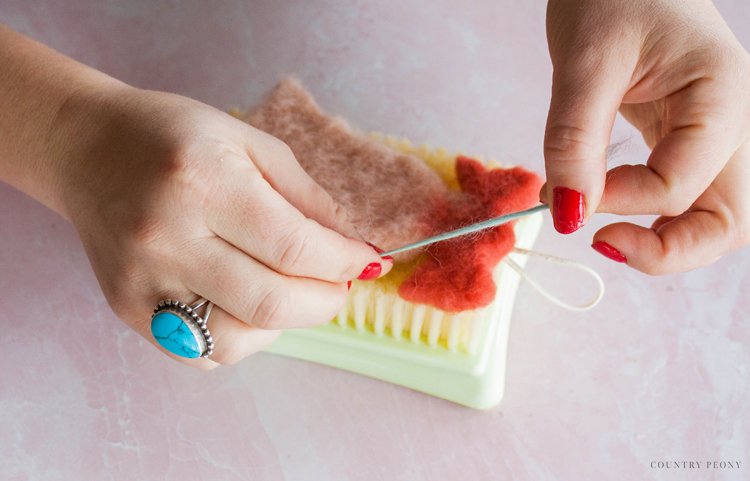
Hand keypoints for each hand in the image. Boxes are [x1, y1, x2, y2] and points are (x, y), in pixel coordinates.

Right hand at [52, 85, 390, 367]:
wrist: (87, 149)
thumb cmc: (175, 137)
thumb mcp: (250, 144)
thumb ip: (307, 196)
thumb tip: (354, 246)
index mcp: (205, 184)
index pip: (295, 249)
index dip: (345, 263)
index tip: (368, 261)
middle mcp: (169, 239)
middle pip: (273, 303)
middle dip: (327, 300)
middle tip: (340, 283)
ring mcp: (144, 282)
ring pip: (239, 339)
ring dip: (286, 323)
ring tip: (290, 290)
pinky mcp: (127, 309)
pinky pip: (203, 352)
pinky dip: (244, 336)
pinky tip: (246, 302)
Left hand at [541, 0, 749, 273]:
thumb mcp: (585, 64)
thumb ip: (574, 141)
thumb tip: (567, 214)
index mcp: (723, 97)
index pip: (682, 186)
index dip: (621, 201)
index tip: (564, 192)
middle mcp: (734, 124)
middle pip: (730, 222)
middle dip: (669, 250)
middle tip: (603, 242)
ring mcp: (716, 136)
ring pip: (715, 218)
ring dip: (664, 240)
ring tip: (605, 230)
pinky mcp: (688, 140)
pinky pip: (686, 196)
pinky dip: (651, 215)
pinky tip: (608, 200)